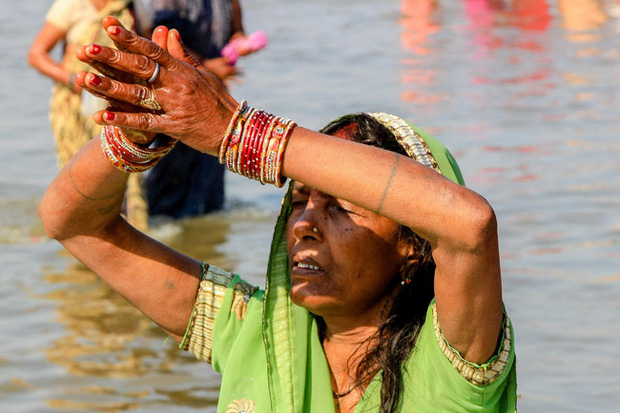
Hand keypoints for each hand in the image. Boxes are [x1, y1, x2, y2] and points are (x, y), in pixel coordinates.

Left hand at [75, 16, 237, 154]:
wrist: (235, 130)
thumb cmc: (219, 102)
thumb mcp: (203, 75)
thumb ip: (182, 56)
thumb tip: (169, 32)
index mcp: (183, 70)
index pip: (152, 49)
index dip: (130, 38)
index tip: (109, 26)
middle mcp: (177, 85)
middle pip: (140, 68)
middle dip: (112, 57)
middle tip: (87, 49)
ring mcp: (175, 106)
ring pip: (138, 94)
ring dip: (110, 87)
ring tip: (85, 80)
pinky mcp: (174, 127)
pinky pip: (145, 123)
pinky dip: (123, 120)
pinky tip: (101, 116)